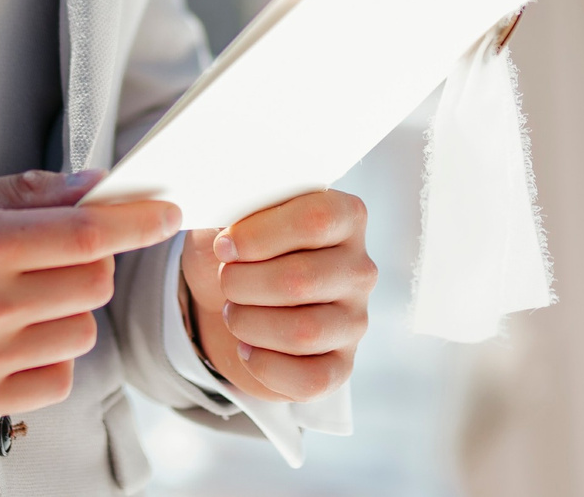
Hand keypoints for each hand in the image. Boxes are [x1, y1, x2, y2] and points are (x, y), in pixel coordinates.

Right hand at [0, 169, 180, 417]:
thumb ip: (30, 194)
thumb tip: (97, 187)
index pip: (85, 234)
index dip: (137, 221)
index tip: (165, 212)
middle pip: (93, 282)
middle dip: (92, 258)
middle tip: (60, 249)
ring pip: (82, 331)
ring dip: (72, 308)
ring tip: (30, 294)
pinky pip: (57, 378)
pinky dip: (51, 355)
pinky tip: (18, 334)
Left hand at [178, 189, 374, 401]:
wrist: (232, 299)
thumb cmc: (240, 250)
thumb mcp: (232, 215)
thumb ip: (235, 205)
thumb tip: (224, 213)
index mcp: (345, 217)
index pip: (317, 219)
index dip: (260, 235)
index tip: (225, 245)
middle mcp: (359, 268)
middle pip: (302, 279)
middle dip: (244, 283)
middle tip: (225, 280)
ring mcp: (355, 320)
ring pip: (304, 332)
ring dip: (250, 323)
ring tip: (234, 312)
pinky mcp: (342, 365)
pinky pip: (310, 378)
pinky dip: (265, 365)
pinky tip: (247, 348)